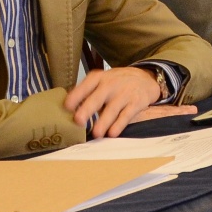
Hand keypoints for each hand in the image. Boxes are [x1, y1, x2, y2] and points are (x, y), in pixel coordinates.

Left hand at [64, 67, 184, 137]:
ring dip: (103, 122)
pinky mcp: (136, 103)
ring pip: (112, 109)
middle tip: (78, 121)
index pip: (86, 86)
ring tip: (96, 134)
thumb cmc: (117, 82)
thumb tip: (68, 110)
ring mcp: (124, 93)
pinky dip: (119, 125)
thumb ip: (88, 93)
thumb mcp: (102, 80)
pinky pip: (126, 115)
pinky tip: (112, 133)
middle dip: (87, 109)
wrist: (145, 77)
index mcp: (99, 78)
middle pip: (98, 97)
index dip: (76, 96)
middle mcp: (111, 84)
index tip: (66, 107)